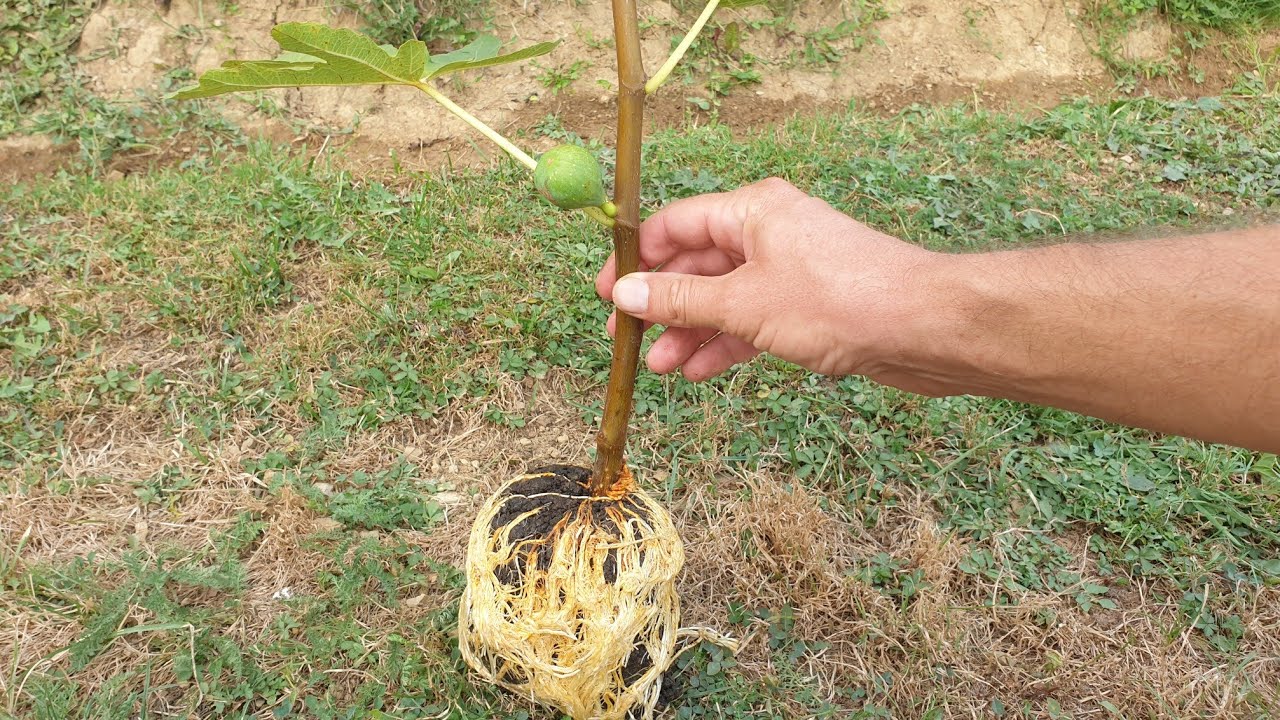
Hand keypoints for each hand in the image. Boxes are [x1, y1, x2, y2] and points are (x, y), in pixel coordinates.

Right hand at [595, 178, 950, 392]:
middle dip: (661, 304)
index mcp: (752, 210)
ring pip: (723, 298)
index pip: (675, 224)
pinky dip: (726, 343)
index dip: (636, 259)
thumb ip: (680, 301)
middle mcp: (769, 232)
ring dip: (690, 331)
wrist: (923, 328)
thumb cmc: (838, 300)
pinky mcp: (809, 306)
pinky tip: (699, 371)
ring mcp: (790, 269)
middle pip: (696, 263)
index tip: (607, 296)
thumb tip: (624, 295)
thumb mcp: (743, 303)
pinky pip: (752, 320)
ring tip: (660, 367)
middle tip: (625, 340)